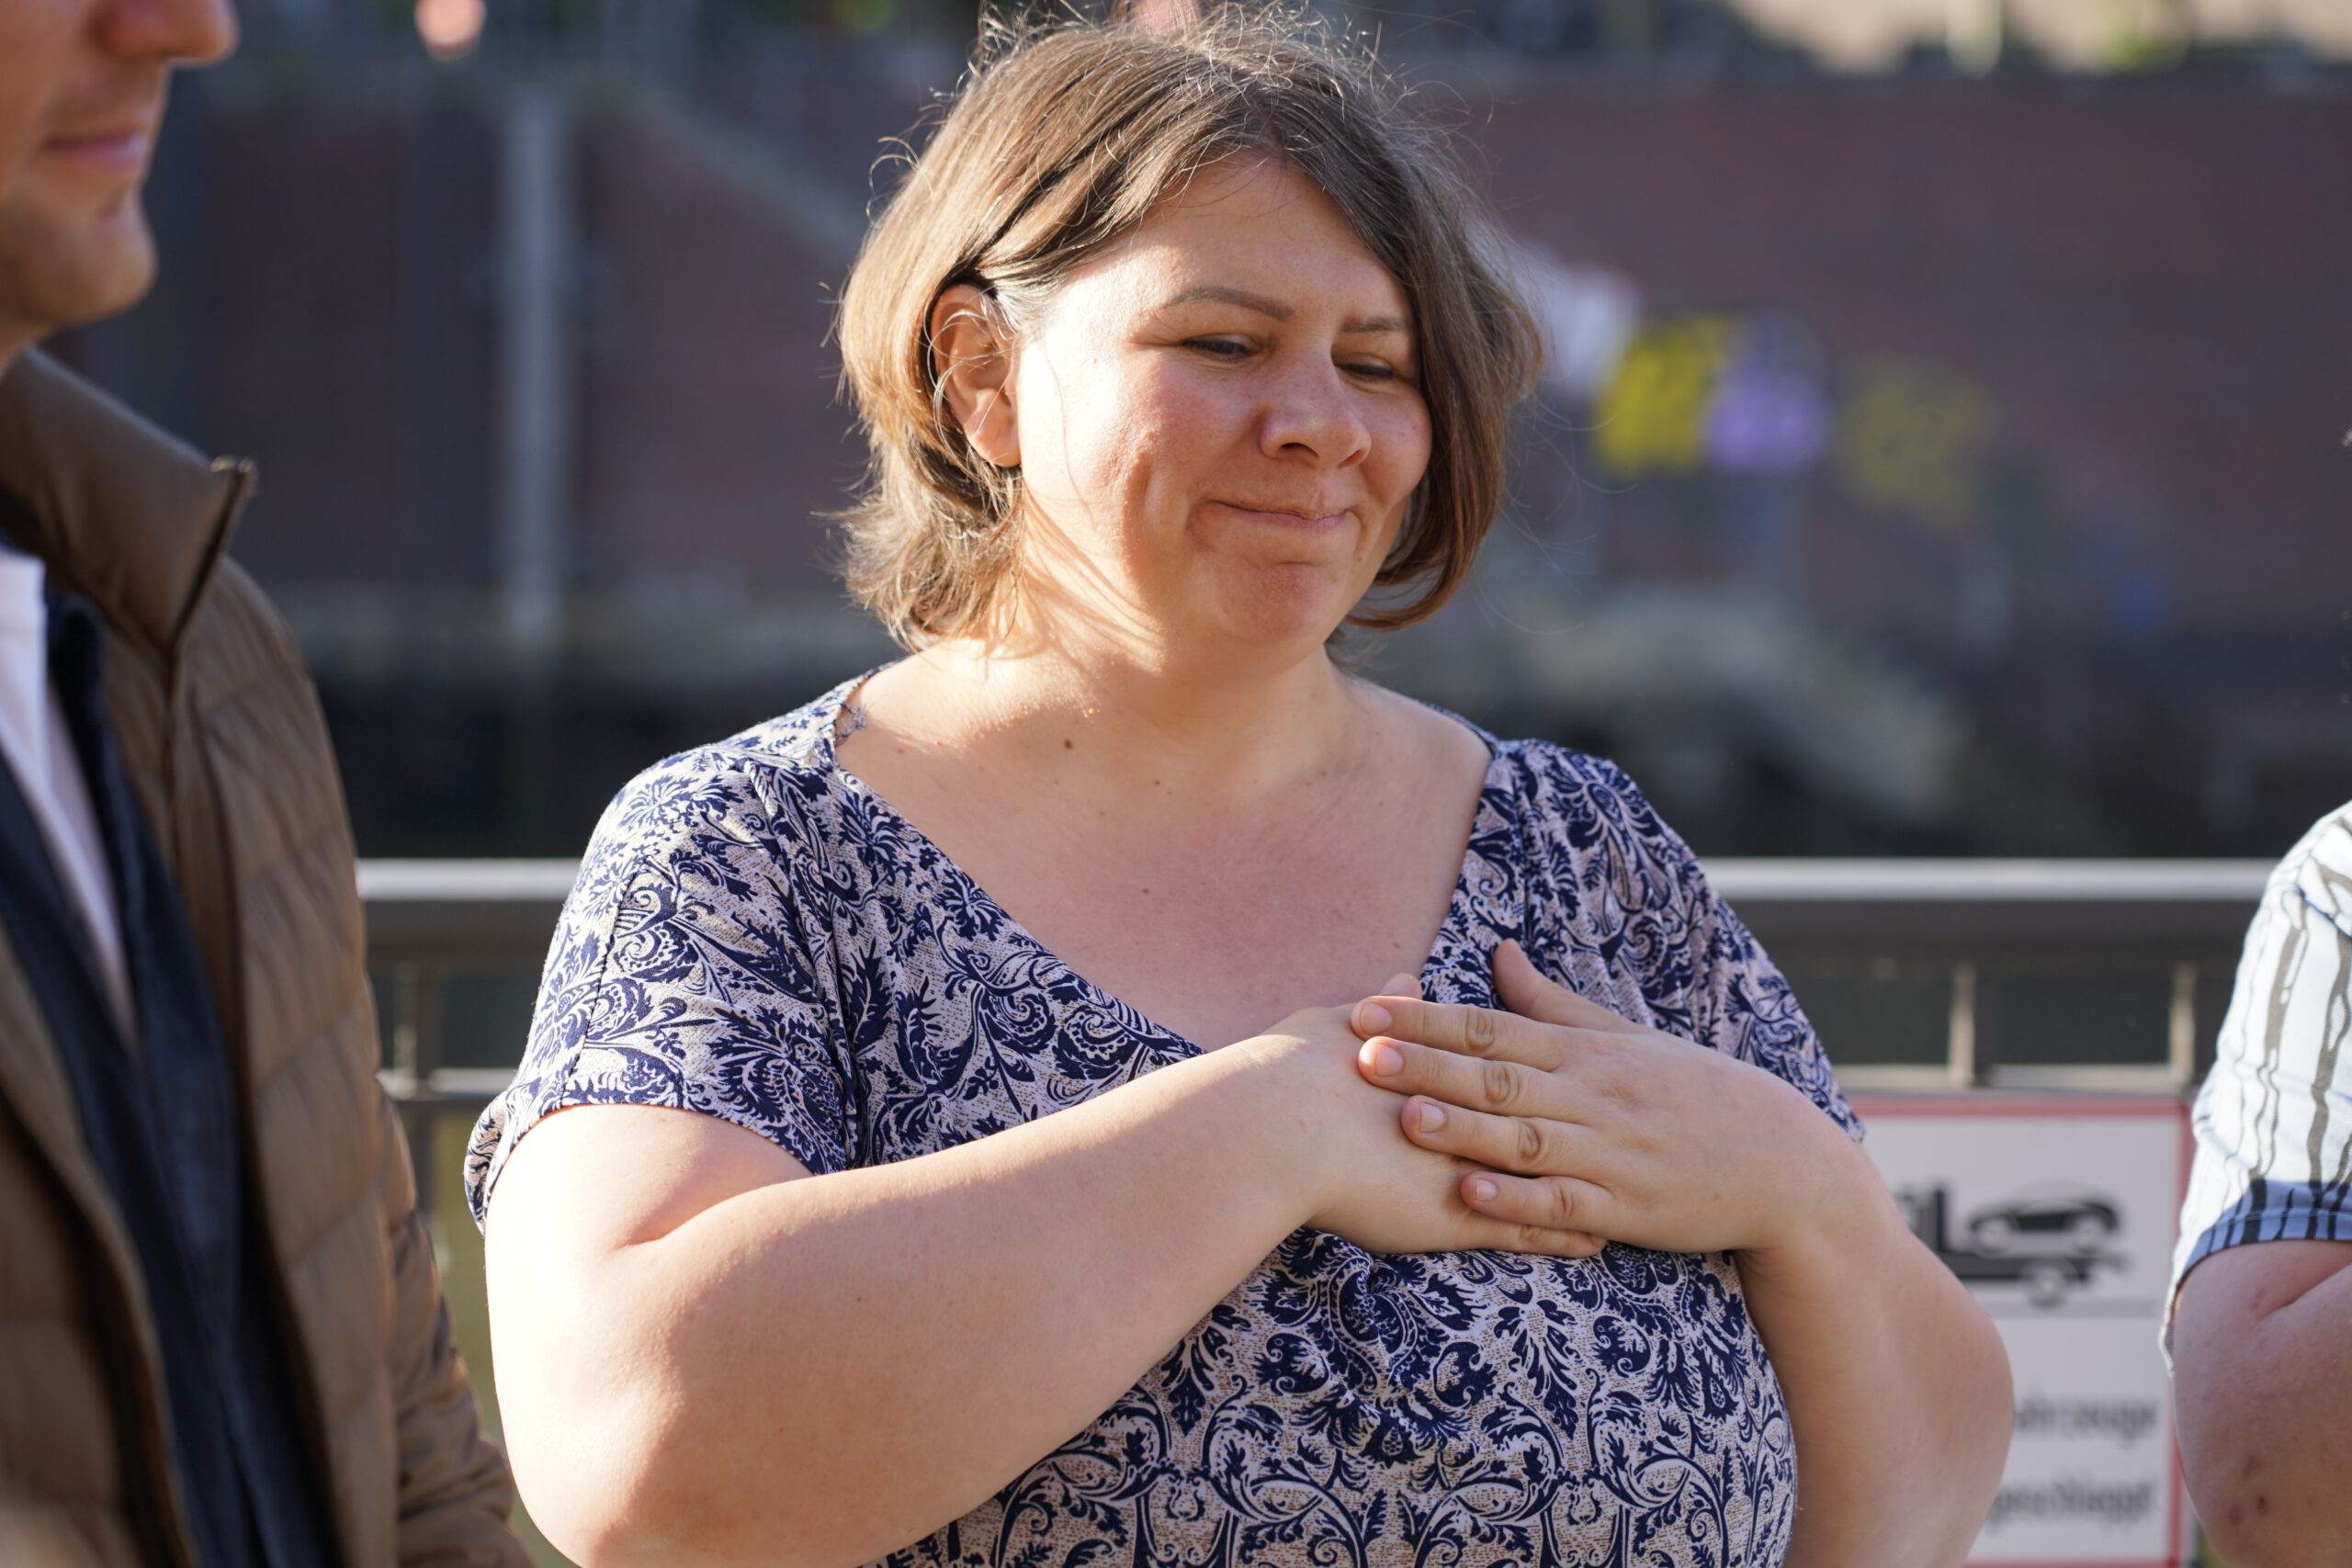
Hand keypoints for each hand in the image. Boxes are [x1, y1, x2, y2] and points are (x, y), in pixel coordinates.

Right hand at [1238, 975, 1601, 1260]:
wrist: (1273, 1127)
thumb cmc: (1294, 1075)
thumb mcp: (1341, 1027)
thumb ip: (1381, 1009)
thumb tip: (1405, 983)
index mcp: (1450, 1060)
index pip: (1519, 1056)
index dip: (1557, 1061)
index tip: (1591, 1060)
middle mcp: (1476, 1108)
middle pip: (1558, 1109)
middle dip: (1601, 1116)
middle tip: (1639, 1116)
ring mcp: (1477, 1164)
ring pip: (1557, 1174)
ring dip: (1595, 1181)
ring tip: (1634, 1186)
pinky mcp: (1463, 1217)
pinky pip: (1531, 1229)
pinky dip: (1564, 1236)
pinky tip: (1594, 1243)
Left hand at [1347, 941, 1868, 1257]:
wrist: (1782, 1164)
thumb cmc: (1695, 1095)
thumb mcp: (1624, 1038)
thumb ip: (1552, 1002)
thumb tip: (1494, 951)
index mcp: (1586, 1053)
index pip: (1493, 1027)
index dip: (1427, 1019)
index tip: (1367, 1009)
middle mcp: (1592, 1097)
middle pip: (1497, 1077)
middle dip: (1428, 1064)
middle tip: (1361, 1052)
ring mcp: (1609, 1153)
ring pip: (1524, 1138)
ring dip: (1462, 1129)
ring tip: (1404, 1117)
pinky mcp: (1624, 1209)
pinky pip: (1561, 1205)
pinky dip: (1514, 1200)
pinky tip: (1468, 1194)